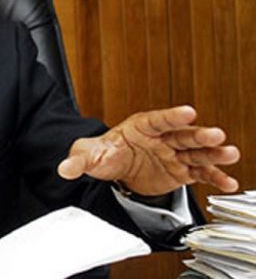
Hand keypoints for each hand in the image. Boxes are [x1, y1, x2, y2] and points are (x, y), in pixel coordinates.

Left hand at [57, 105, 239, 195]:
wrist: (114, 170)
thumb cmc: (105, 154)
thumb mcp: (89, 156)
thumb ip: (79, 161)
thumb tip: (64, 168)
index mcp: (140, 127)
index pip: (158, 119)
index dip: (172, 116)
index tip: (188, 111)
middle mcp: (161, 138)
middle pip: (182, 133)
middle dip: (199, 134)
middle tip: (216, 134)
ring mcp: (173, 153)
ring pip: (196, 151)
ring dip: (214, 153)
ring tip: (230, 154)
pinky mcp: (181, 170)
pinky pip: (200, 173)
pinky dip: (214, 177)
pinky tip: (227, 182)